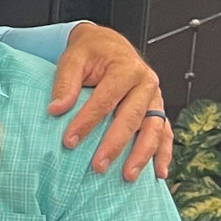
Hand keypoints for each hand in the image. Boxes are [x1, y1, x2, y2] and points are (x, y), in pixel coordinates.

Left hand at [49, 22, 170, 179]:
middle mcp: (145, 83)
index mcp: (126, 68)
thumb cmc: (91, 52)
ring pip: (153, 128)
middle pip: (131, 117)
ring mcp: (154, 98)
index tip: (69, 141)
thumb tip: (56, 109)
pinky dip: (163, 153)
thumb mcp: (73, 58)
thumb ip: (65, 82)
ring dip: (142, 154)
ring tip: (128, 176)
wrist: (109, 45)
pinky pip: (164, 132)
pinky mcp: (157, 110)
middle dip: (115, 144)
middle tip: (98, 166)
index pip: (105, 100)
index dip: (87, 121)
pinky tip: (159, 173)